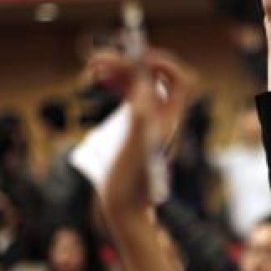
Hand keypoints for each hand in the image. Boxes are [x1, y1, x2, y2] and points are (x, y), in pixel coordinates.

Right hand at [90, 49, 198, 216]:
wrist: (126, 212)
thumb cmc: (132, 186)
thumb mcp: (136, 150)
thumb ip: (141, 116)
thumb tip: (144, 83)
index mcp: (169, 120)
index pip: (179, 80)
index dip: (162, 63)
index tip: (134, 58)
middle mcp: (161, 118)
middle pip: (151, 77)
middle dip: (126, 63)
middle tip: (96, 60)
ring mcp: (146, 122)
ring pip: (136, 84)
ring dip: (116, 70)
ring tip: (91, 67)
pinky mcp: (131, 129)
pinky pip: (126, 97)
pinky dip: (113, 84)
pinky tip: (95, 80)